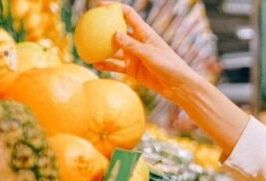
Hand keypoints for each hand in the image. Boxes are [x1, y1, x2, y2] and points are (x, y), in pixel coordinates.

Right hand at [95, 3, 247, 152]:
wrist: (179, 87)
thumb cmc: (170, 67)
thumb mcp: (150, 54)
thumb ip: (132, 46)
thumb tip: (114, 34)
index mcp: (145, 33)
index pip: (128, 15)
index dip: (114, 8)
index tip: (99, 4)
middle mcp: (138, 43)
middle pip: (117, 31)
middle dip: (103, 27)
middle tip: (86, 25)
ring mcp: (135, 56)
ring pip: (114, 50)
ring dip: (101, 48)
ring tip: (85, 46)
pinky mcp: (134, 70)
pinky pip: (117, 66)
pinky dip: (107, 65)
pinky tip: (95, 64)